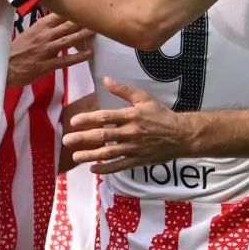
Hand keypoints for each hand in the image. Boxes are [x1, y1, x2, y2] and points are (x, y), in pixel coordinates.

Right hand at [7, 15, 93, 87]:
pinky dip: (78, 57)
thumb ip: (45, 26)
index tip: (88, 5)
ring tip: (97, 31)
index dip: (75, 10)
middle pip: (67, 25)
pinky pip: (65, 60)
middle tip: (98, 16)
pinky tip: (89, 54)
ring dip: (83, 35)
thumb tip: (61, 19)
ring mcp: (46, 50)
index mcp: (40, 26)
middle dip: (83, 21)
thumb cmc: (17, 50)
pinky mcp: (46, 65)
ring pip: (68, 40)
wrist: (4, 67)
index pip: (60, 14)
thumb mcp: (30, 33)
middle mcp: (44, 35)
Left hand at [63, 78, 201, 173]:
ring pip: (108, 153)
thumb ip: (124, 90)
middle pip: (103, 136)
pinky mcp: (137, 160)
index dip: (88, 119)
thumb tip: (106, 80)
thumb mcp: (144, 98)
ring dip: (90, 155)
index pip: (106, 117)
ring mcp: (133, 148)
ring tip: (75, 156)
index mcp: (131, 116)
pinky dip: (105, 169)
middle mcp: (131, 132)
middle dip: (83, 138)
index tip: (73, 121)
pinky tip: (93, 169)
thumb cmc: (161, 115)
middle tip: (66, 140)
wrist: (181, 135)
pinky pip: (119, 166)